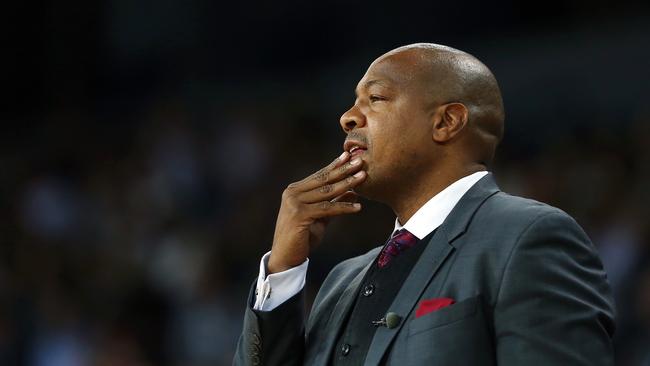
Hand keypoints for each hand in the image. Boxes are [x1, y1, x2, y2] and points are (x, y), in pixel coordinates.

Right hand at [267, 151, 365, 272]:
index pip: (319, 175)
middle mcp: (293, 194)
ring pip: (327, 192)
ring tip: (363, 177)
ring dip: (347, 184)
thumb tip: (351, 191)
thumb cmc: (302, 238)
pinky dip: (344, 207)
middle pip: (324, 180)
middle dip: (344, 170)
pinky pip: (327, 209)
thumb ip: (332, 203)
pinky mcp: (299, 215)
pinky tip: (358, 206)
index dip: (335, 165)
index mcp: (295, 191)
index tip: (350, 156)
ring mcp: (295, 203)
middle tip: (360, 161)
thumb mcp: (319, 217)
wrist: (286, 258)